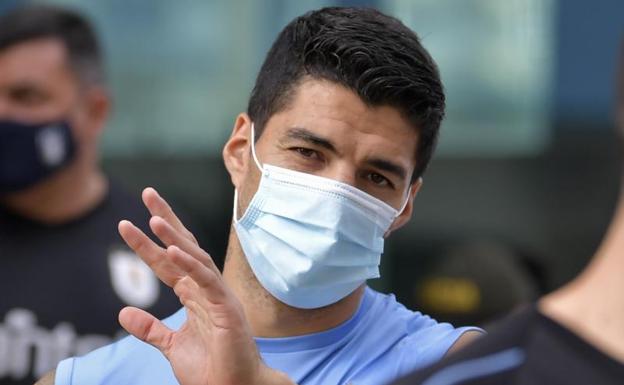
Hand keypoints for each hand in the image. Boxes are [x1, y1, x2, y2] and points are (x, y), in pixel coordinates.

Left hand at [117, 187, 293, 384]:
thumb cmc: (211, 369)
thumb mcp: (171, 346)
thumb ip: (150, 329)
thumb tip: (123, 314)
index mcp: (194, 295)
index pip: (167, 263)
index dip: (147, 243)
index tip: (126, 224)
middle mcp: (206, 288)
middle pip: (184, 246)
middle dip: (166, 219)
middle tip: (147, 193)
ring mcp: (218, 295)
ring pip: (195, 258)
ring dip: (174, 237)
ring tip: (153, 218)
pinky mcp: (226, 307)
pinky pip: (206, 281)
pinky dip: (190, 264)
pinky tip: (173, 250)